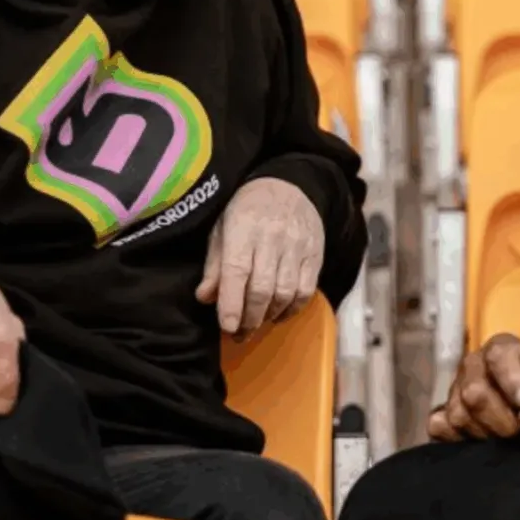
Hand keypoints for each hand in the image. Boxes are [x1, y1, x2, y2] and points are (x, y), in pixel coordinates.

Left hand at [197, 176, 323, 340]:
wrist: (288, 186)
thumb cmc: (247, 211)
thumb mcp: (222, 229)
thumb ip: (214, 264)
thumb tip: (205, 298)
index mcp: (243, 229)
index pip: (237, 271)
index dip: (232, 303)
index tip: (227, 327)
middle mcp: (272, 238)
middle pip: (262, 288)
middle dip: (250, 318)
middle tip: (239, 334)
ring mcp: (297, 246)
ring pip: (285, 293)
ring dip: (269, 315)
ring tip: (257, 322)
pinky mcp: (315, 255)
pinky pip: (306, 290)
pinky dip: (292, 309)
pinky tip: (278, 314)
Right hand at [427, 334, 519, 441]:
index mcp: (502, 350)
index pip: (500, 356)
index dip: (512, 379)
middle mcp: (475, 365)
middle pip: (475, 391)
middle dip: (499, 417)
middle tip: (517, 432)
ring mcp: (457, 388)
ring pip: (459, 412)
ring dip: (482, 431)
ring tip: (501, 440)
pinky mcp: (445, 411)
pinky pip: (438, 424)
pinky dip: (451, 436)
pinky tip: (468, 441)